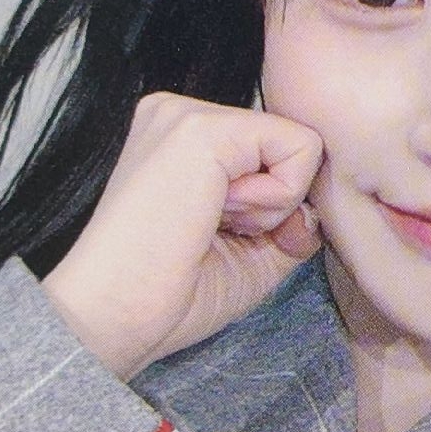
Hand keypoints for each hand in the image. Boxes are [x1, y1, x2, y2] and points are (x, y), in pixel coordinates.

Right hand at [41, 93, 323, 378]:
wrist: (114, 317)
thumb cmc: (170, 296)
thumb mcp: (251, 255)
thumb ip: (291, 222)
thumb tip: (316, 207)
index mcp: (182, 139)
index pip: (270, 152)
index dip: (272, 205)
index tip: (222, 234)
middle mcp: (180, 114)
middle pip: (287, 146)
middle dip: (273, 204)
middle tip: (214, 232)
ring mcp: (188, 114)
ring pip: (296, 143)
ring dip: (271, 203)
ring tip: (210, 225)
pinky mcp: (203, 128)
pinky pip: (298, 147)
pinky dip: (278, 197)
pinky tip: (222, 215)